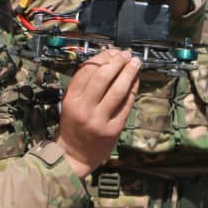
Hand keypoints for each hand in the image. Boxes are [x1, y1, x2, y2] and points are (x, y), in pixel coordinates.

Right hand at [56, 48, 141, 177]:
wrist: (75, 155)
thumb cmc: (73, 125)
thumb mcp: (71, 103)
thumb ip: (84, 85)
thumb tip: (106, 60)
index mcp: (71, 100)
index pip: (86, 71)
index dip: (101, 57)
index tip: (111, 51)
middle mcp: (84, 109)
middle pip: (103, 77)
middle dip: (117, 62)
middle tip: (126, 54)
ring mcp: (100, 120)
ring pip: (117, 90)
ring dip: (128, 73)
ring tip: (135, 62)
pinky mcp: (114, 129)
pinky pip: (126, 104)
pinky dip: (133, 89)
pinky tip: (136, 80)